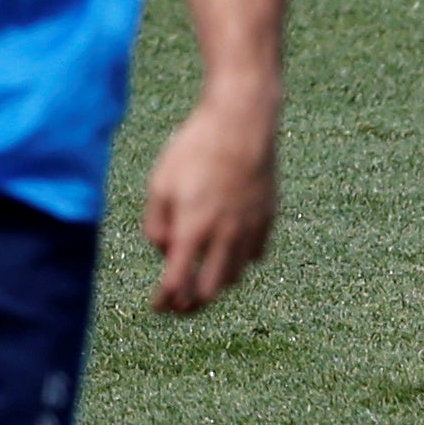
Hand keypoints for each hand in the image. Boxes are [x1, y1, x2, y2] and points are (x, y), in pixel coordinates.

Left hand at [143, 94, 278, 313]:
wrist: (242, 118)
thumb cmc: (196, 147)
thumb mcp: (160, 182)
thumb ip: (155, 225)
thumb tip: (165, 251)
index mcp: (193, 228)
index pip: (177, 284)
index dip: (164, 301)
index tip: (157, 306)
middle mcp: (224, 235)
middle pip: (209, 292)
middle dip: (191, 304)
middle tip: (179, 302)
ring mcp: (250, 226)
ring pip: (235, 277)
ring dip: (216, 283)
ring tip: (203, 275)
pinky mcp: (268, 215)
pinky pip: (256, 254)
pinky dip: (241, 260)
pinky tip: (230, 249)